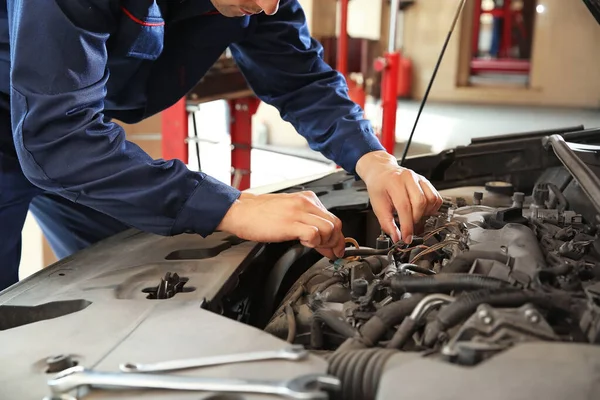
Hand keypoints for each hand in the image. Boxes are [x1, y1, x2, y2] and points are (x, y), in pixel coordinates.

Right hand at [217, 191, 345, 258]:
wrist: (240, 211)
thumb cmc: (259, 213)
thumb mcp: (289, 211)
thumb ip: (306, 220)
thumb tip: (321, 237)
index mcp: (307, 199)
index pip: (333, 217)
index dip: (337, 237)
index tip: (336, 248)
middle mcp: (305, 203)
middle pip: (335, 224)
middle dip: (336, 242)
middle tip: (331, 253)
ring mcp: (298, 212)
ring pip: (328, 229)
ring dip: (325, 243)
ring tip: (314, 247)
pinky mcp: (290, 223)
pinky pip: (314, 234)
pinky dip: (313, 242)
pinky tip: (304, 243)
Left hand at [356, 151, 442, 243]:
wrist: (382, 172)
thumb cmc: (379, 187)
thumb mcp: (377, 205)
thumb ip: (386, 223)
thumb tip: (396, 237)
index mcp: (394, 182)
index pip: (404, 207)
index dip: (407, 226)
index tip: (406, 238)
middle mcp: (409, 178)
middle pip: (420, 203)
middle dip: (416, 220)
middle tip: (409, 227)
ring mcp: (419, 178)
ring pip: (431, 200)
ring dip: (425, 214)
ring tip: (414, 217)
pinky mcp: (426, 182)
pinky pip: (436, 197)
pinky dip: (432, 208)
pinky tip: (422, 211)